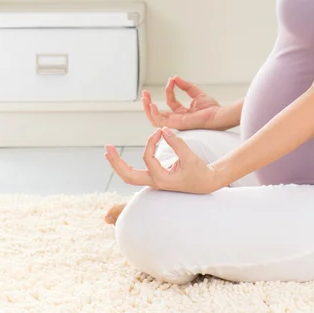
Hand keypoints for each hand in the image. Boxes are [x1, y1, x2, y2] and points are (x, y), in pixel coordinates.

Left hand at [104, 126, 222, 194]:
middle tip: (107, 148)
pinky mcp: (154, 179)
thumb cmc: (199, 171)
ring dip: (118, 165)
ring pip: (129, 177)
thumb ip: (177, 143)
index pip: (148, 158)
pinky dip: (126, 166)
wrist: (206, 182)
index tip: (160, 131)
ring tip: (109, 152)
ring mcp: (153, 182)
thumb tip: (164, 129)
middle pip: (128, 176)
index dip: (151, 142)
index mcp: (162, 180)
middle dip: (116, 162)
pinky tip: (121, 158)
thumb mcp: (190, 157)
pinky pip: (135, 174)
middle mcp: (155, 182)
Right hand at [142, 76, 220, 129]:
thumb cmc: (212, 109)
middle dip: (148, 104)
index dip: (168, 90)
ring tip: (144, 98)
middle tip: (144, 93)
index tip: (171, 80)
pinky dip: (155, 114)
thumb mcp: (197, 93)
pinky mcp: (177, 124)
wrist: (219, 114)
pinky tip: (152, 105)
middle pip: (158, 114)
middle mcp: (178, 119)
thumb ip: (185, 86)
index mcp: (182, 113)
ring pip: (156, 120)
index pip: (170, 102)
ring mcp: (176, 123)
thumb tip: (175, 77)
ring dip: (148, 109)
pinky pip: (161, 122)